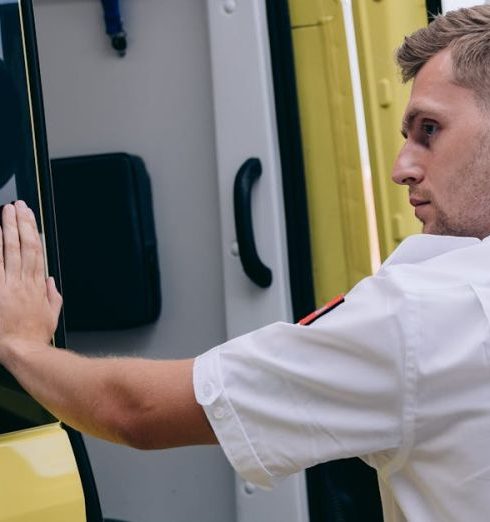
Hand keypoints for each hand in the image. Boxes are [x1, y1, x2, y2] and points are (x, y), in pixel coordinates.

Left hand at [0, 201, 61, 343]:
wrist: (22, 350)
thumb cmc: (34, 336)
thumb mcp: (51, 315)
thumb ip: (51, 296)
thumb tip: (50, 281)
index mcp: (37, 286)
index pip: (36, 251)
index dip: (32, 232)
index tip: (29, 217)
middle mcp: (24, 281)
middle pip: (24, 245)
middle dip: (20, 223)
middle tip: (17, 206)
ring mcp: (9, 285)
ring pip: (11, 251)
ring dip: (8, 230)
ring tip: (6, 212)